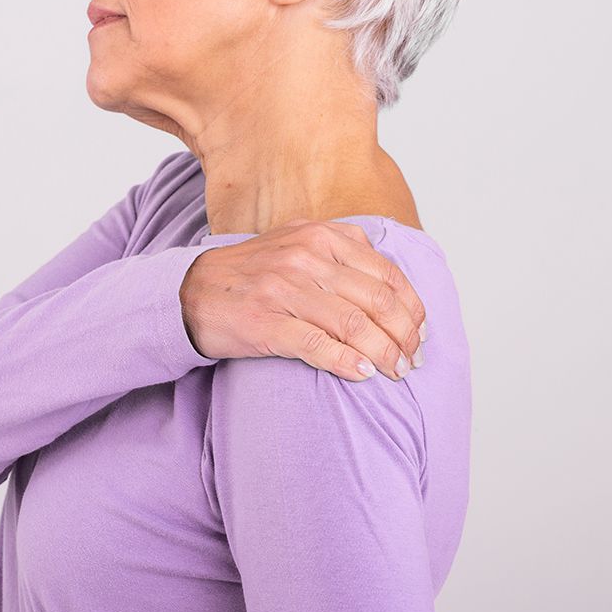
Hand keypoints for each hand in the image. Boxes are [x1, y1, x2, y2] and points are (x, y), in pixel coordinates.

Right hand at [180, 218, 426, 380]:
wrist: (191, 291)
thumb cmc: (251, 274)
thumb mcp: (297, 244)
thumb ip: (342, 253)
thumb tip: (393, 283)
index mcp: (320, 236)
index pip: (386, 273)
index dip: (412, 308)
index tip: (421, 333)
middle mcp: (305, 257)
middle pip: (377, 300)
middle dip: (404, 336)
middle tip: (412, 360)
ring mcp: (283, 289)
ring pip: (354, 324)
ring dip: (384, 354)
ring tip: (395, 372)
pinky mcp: (265, 322)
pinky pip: (317, 345)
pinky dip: (346, 362)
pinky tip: (362, 375)